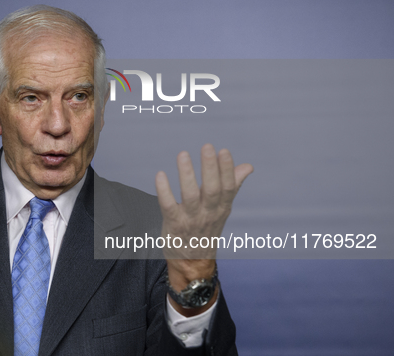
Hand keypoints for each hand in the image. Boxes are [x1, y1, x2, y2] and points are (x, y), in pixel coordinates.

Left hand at [155, 144, 252, 314]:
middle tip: (207, 147)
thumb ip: (233, 186)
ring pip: (189, 196)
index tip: (224, 151)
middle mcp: (208, 213)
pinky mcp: (173, 224)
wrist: (192, 262)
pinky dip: (164, 191)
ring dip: (186, 175)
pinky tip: (160, 175)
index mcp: (222, 207)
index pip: (228, 187)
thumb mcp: (222, 209)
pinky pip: (167, 206)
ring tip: (183, 154)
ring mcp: (190, 219)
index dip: (227, 170)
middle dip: (210, 168)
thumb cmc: (207, 228)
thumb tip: (248, 166)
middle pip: (211, 190)